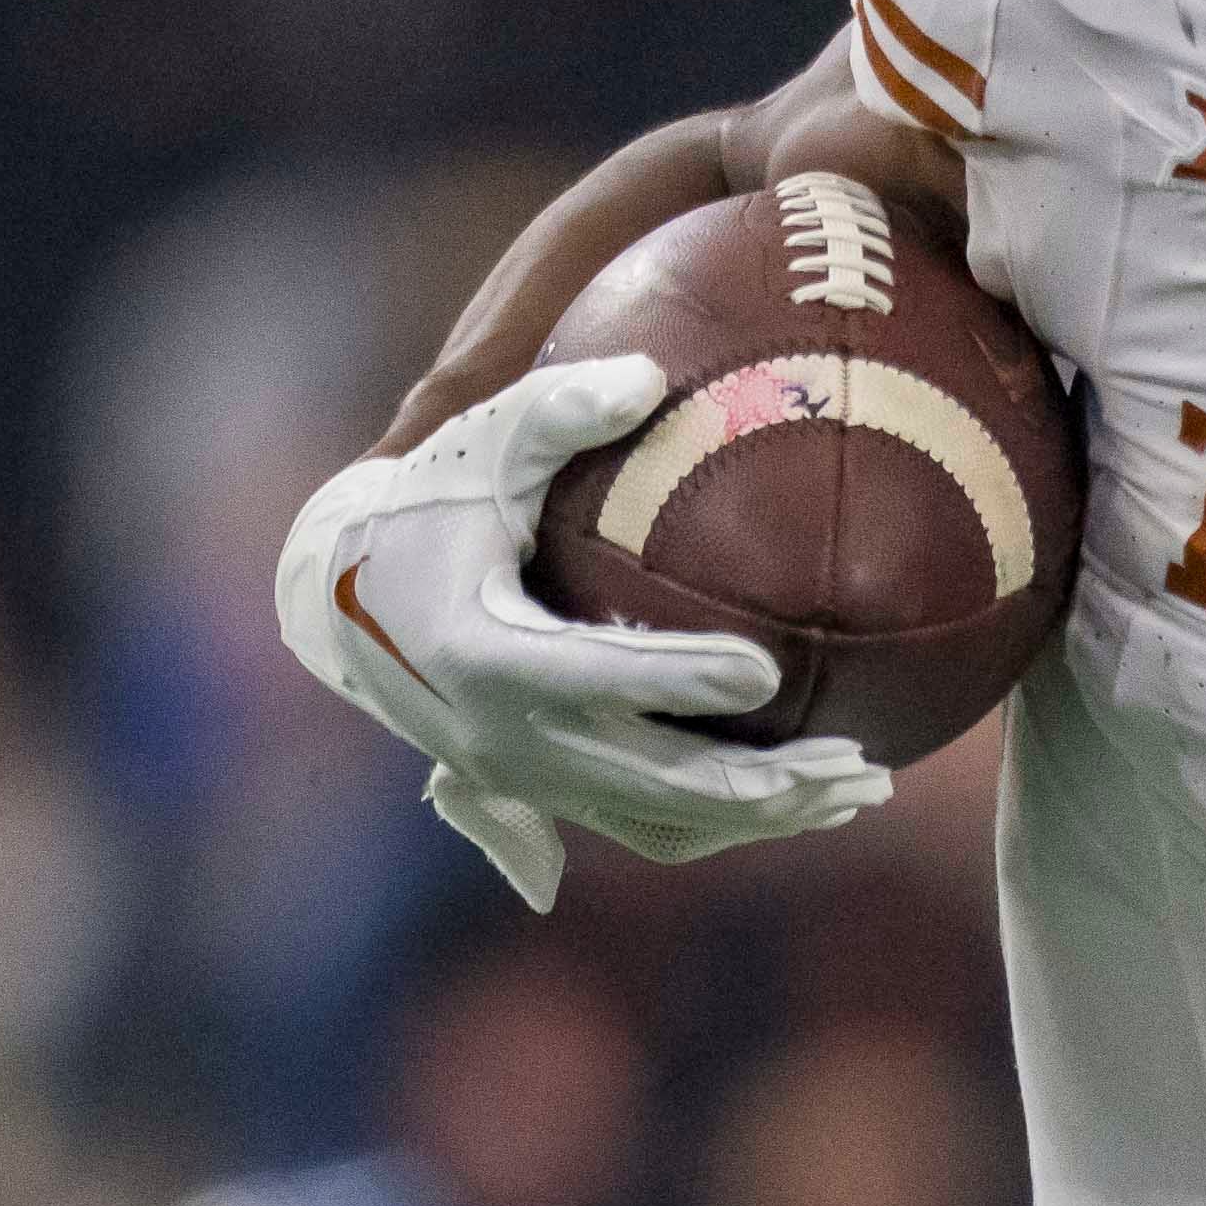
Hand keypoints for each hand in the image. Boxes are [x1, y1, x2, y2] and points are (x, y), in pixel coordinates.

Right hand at [272, 355, 896, 910]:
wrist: (344, 598)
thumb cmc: (427, 504)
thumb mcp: (477, 447)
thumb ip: (554, 411)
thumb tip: (645, 376)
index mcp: (480, 652)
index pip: (592, 675)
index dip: (678, 680)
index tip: (767, 671)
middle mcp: (501, 736)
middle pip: (651, 782)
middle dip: (761, 783)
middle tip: (857, 762)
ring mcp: (524, 779)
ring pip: (662, 823)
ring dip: (763, 816)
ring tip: (861, 787)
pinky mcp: (543, 798)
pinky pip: (648, 829)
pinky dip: (727, 822)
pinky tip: (805, 800)